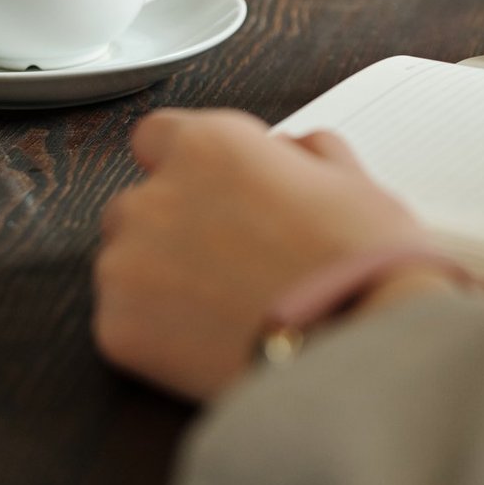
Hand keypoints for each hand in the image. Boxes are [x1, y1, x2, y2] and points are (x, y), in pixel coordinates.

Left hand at [95, 110, 446, 401]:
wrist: (361, 348)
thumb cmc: (365, 263)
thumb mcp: (352, 181)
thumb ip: (304, 153)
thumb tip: (290, 151)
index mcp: (210, 146)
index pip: (157, 136)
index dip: (186, 165)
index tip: (210, 190)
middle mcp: (156, 196)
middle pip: (137, 204)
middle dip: (171, 227)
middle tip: (229, 259)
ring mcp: (128, 264)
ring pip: (126, 263)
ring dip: (160, 278)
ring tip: (225, 307)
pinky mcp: (118, 330)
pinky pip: (125, 321)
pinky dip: (158, 332)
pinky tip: (212, 340)